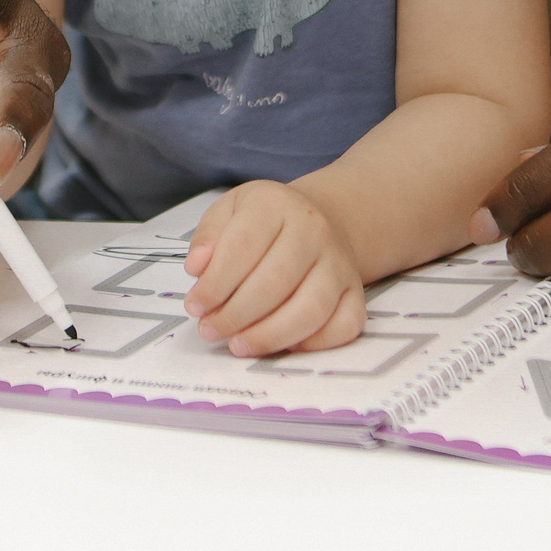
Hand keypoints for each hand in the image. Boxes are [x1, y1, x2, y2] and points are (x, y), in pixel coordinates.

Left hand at [183, 182, 365, 357]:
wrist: (316, 220)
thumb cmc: (265, 222)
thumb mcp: (228, 211)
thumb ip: (207, 237)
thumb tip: (197, 268)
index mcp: (275, 204)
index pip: (243, 246)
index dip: (214, 284)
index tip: (195, 306)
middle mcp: (314, 230)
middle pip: (275, 282)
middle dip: (235, 315)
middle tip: (211, 329)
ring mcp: (339, 262)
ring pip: (310, 309)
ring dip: (269, 336)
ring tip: (239, 344)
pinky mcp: (355, 291)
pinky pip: (344, 326)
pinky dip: (314, 344)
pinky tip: (283, 345)